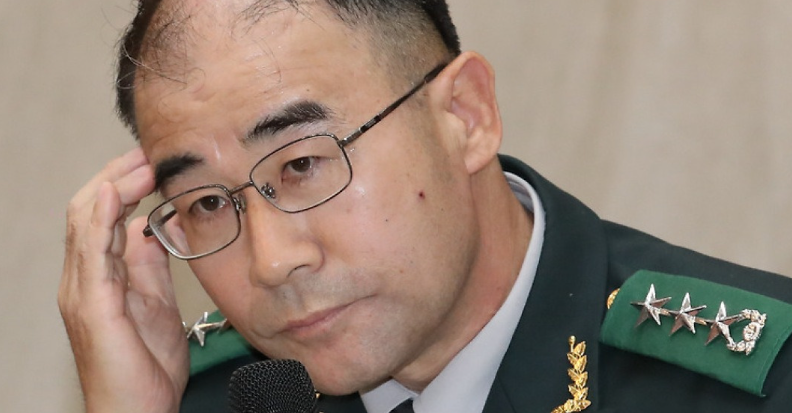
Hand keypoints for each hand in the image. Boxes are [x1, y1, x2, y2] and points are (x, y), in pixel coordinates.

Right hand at [59, 148, 188, 412]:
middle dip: (119, 175)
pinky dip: (100, 218)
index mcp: (100, 276)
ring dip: (114, 185)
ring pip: (84, 221)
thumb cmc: (145, 366)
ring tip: (141, 162)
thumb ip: (151, 265)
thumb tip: (154, 228)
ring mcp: (83, 290)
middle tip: (150, 152)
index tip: (155, 161)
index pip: (103, 215)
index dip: (125, 184)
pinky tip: (116, 193)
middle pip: (90, 209)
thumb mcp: (156, 302)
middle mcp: (83, 278)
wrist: (137, 411)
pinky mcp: (92, 305)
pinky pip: (90, 252)